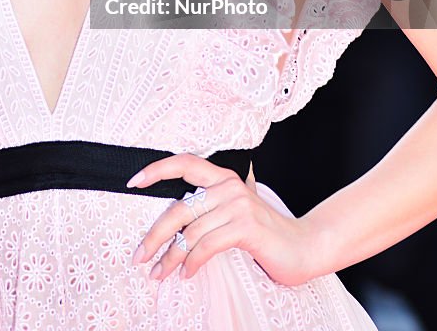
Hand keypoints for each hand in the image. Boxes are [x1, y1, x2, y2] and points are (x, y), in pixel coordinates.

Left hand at [127, 152, 317, 286]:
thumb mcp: (233, 214)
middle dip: (154, 235)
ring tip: (159, 274)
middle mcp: (229, 186)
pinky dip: (192, 263)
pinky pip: (206, 246)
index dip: (157, 169)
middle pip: (179, 207)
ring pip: (189, 232)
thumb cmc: (263, 235)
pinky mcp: (245, 227)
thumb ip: (208, 211)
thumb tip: (170, 226)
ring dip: (170, 258)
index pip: (185, 163)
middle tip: (138, 256)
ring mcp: (238, 205)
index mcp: (223, 178)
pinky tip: (187, 274)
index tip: (133, 182)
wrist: (303, 247)